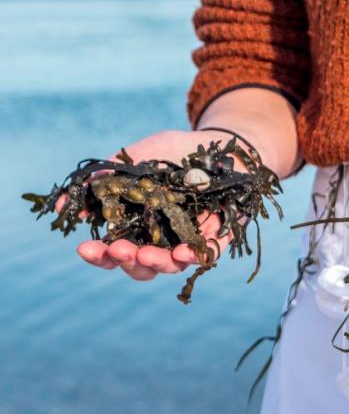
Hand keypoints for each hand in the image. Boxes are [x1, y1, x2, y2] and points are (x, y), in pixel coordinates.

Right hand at [68, 130, 235, 280]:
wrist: (223, 146)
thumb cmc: (176, 153)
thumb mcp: (137, 158)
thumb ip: (104, 179)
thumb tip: (60, 205)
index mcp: (140, 227)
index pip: (114, 253)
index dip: (99, 256)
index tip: (84, 248)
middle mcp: (163, 241)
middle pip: (141, 266)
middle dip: (126, 261)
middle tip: (119, 250)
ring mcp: (190, 242)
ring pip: (171, 265)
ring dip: (156, 262)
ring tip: (147, 254)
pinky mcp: (220, 239)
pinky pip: (206, 255)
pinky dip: (194, 256)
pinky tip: (183, 251)